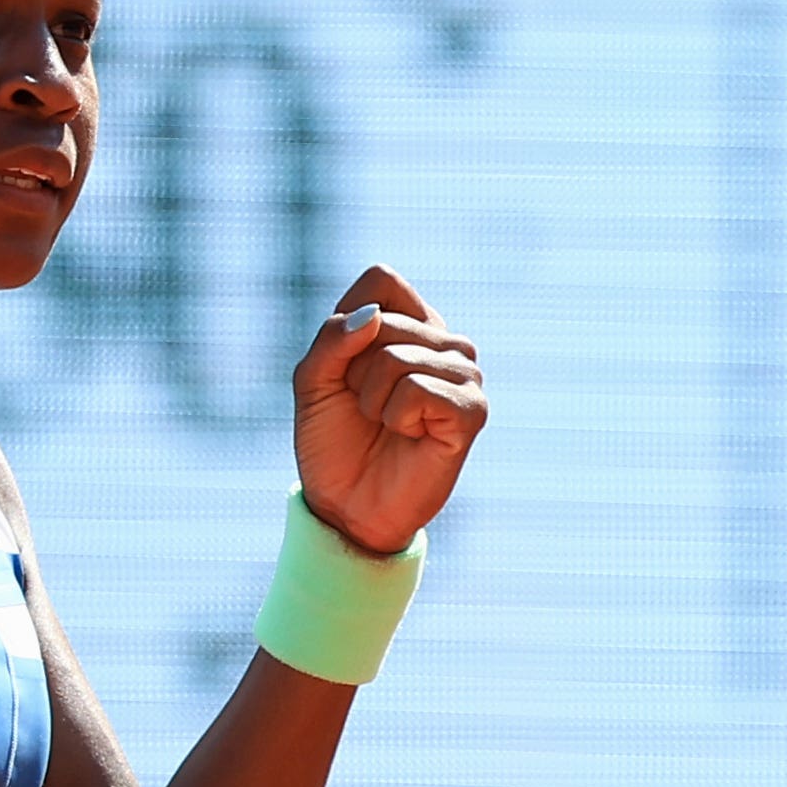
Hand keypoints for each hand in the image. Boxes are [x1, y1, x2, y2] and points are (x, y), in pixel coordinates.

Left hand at [289, 264, 486, 555]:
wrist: (346, 507)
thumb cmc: (333, 443)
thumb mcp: (314, 381)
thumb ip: (333, 338)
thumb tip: (374, 318)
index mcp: (412, 324)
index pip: (383, 280)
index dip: (348, 322)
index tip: (345, 368)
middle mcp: (445, 343)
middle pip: (384, 320)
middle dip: (353, 371)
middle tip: (365, 409)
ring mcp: (465, 375)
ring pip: (397, 356)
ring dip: (371, 398)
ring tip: (384, 424)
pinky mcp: (472, 411)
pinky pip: (417, 389)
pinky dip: (395, 417)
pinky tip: (408, 436)